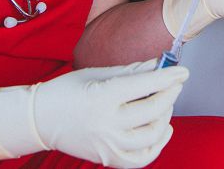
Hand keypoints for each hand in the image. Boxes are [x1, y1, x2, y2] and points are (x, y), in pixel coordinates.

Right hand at [0, 60, 187, 167]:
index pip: (145, 84)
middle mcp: (106, 123)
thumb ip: (132, 71)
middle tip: (175, 83)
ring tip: (165, 103)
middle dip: (170, 93)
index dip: (168, 76)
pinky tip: (162, 129)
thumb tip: (159, 64)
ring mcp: (108, 145)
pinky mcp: (108, 159)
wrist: (41, 119)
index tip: (183, 71)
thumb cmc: (68, 91)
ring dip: (165, 117)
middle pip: (152, 110)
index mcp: (103, 96)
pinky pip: (141, 158)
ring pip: (152, 135)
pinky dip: (156, 146)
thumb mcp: (98, 74)